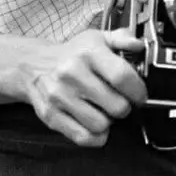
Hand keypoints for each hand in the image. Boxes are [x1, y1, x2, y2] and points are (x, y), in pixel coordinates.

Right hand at [0, 28, 146, 146]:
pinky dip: (95, 136)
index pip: (121, 76)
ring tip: (105, 109)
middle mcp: (73, 74)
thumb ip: (122, 39)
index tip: (140, 94)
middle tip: (121, 101)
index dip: (138, 90)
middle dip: (125, 106)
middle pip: (116, 106)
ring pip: (101, 125)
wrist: (34, 65)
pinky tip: (94, 122)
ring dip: (109, 121)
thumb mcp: (97, 38)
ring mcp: (60, 97)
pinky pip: (83, 138)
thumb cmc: (72, 54)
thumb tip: (140, 46)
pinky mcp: (51, 116)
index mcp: (88, 52)